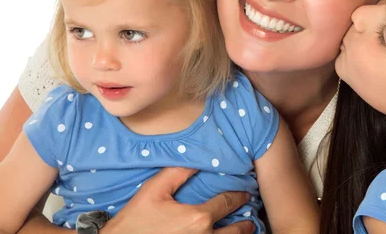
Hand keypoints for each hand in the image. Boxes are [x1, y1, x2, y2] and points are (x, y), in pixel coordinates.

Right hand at [101, 167, 254, 233]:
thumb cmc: (135, 221)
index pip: (227, 203)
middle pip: (236, 231)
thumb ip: (177, 172)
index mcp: (198, 217)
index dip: (238, 196)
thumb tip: (196, 159)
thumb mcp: (154, 190)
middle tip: (250, 219)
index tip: (245, 193)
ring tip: (245, 232)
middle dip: (245, 223)